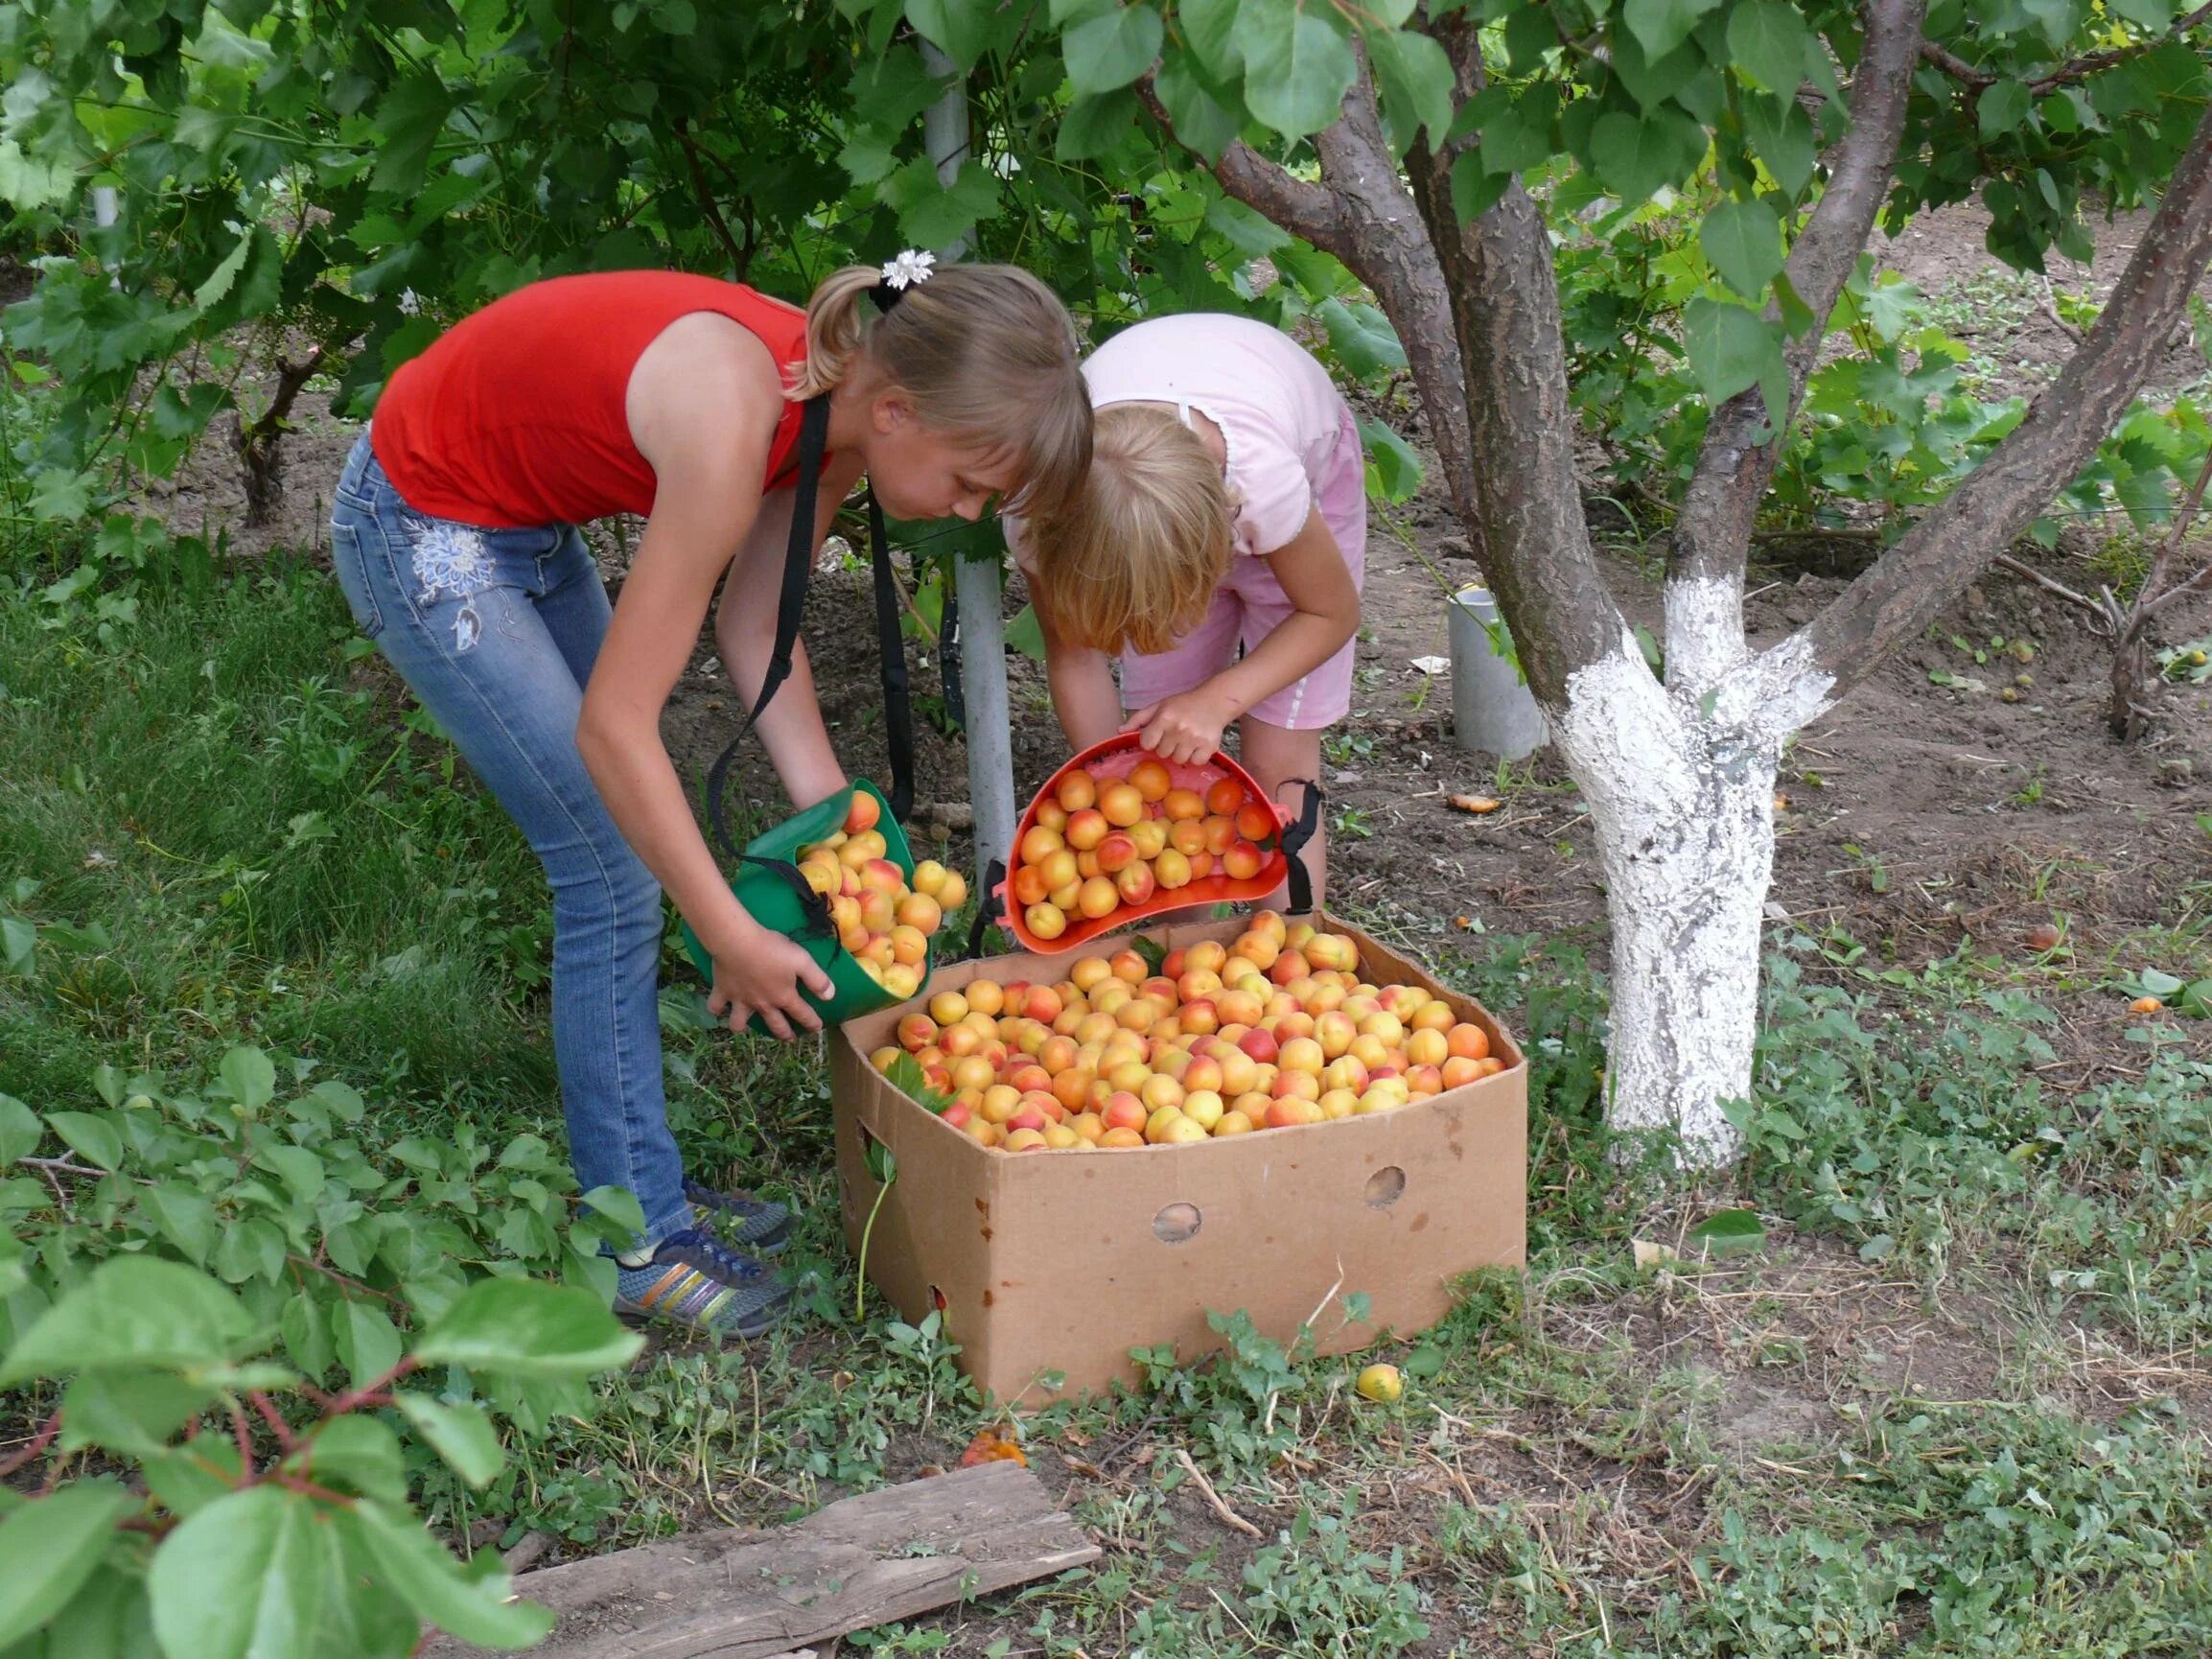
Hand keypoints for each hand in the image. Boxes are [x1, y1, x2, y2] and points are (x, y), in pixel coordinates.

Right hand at [707, 924, 834, 1039]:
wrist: (737, 942)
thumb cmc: (771, 949)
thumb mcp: (802, 960)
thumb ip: (817, 979)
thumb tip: (830, 997)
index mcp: (784, 997)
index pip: (802, 1014)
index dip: (812, 1023)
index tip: (817, 1028)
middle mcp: (762, 1004)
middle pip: (775, 1025)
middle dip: (785, 1034)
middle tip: (790, 1039)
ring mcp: (740, 1000)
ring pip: (739, 1023)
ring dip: (742, 1026)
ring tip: (745, 1026)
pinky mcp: (722, 992)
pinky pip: (716, 1007)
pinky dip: (717, 1009)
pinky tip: (720, 1007)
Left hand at [1123, 687, 1235, 765]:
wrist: (1215, 701)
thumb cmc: (1183, 704)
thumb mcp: (1159, 705)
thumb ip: (1139, 719)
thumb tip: (1119, 731)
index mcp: (1164, 717)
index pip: (1147, 743)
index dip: (1150, 741)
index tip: (1158, 736)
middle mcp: (1179, 729)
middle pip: (1162, 753)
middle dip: (1166, 747)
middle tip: (1175, 736)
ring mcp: (1195, 738)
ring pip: (1178, 760)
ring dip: (1181, 753)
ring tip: (1186, 741)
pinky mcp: (1210, 746)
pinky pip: (1195, 762)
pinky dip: (1196, 757)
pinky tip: (1197, 746)